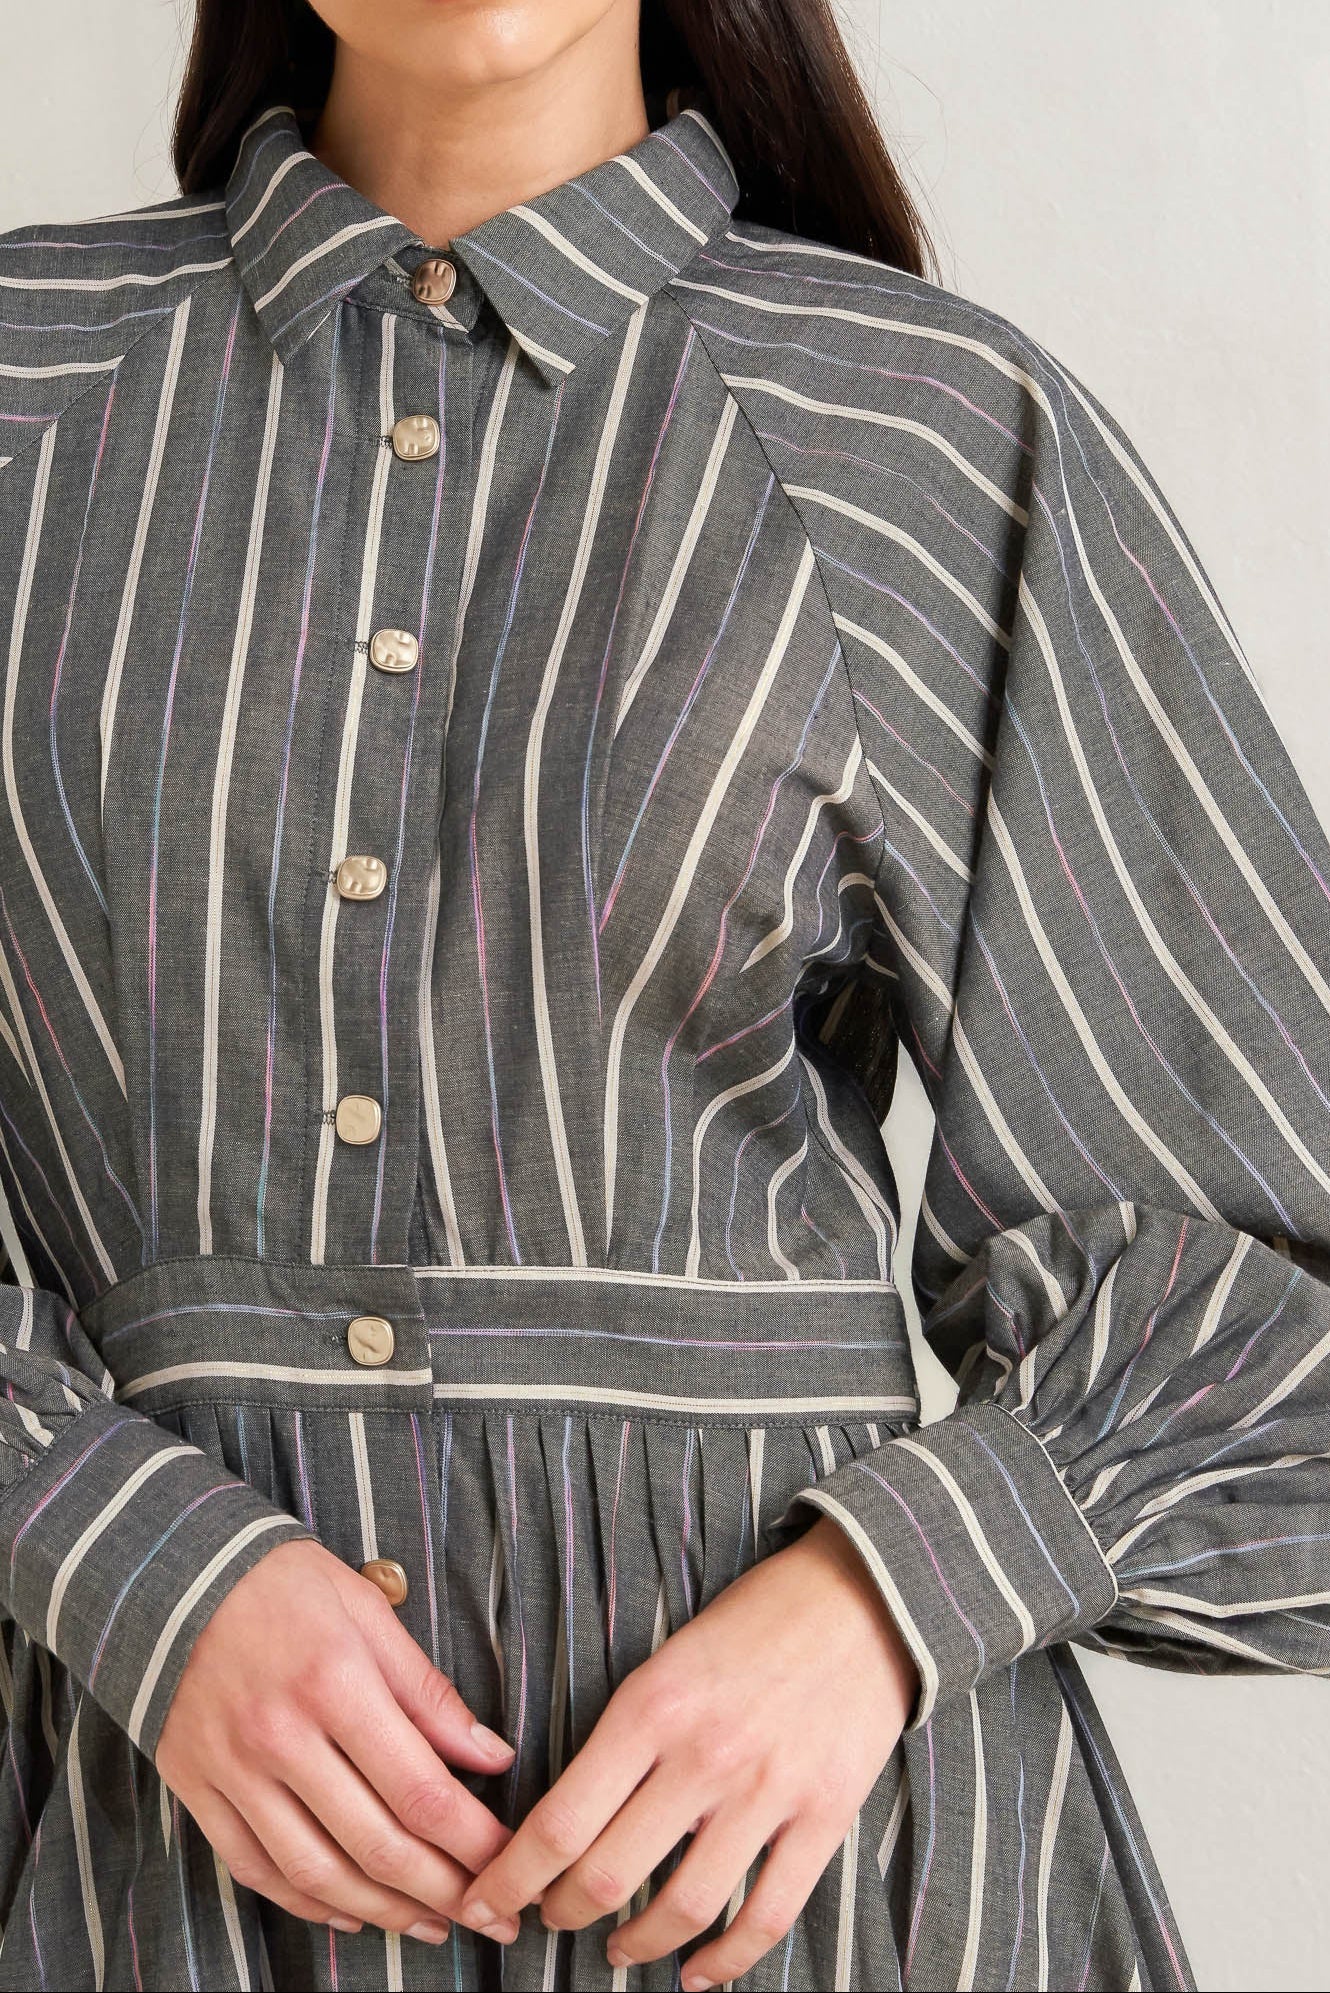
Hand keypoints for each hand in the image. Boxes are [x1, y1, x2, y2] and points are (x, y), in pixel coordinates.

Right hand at [157, 1537, 519, 1945]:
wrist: (173, 1578)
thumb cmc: (283, 1586)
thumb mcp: (367, 1612)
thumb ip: (428, 1693)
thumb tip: (492, 1756)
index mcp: (336, 1683)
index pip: (422, 1790)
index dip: (474, 1842)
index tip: (511, 1862)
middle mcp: (283, 1737)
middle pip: (377, 1845)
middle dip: (444, 1892)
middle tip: (488, 1915)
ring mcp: (235, 1771)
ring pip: (318, 1873)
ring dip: (384, 1912)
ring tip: (429, 1924)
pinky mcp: (198, 1790)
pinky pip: (256, 1870)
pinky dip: (309, 1903)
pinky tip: (352, 1912)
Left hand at [456, 1512, 919, 1988]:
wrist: (859, 1597)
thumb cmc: (752, 1623)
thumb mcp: (666, 1660)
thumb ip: (623, 1735)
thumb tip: (569, 1815)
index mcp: (650, 1707)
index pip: (559, 1823)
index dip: (510, 1880)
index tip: (483, 1902)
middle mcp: (704, 1755)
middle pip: (608, 1875)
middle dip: (563, 1914)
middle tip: (549, 1920)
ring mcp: (768, 1792)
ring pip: (684, 1907)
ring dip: (637, 1945)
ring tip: (617, 1949)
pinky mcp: (825, 1817)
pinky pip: (768, 1916)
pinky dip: (726, 1962)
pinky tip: (697, 1974)